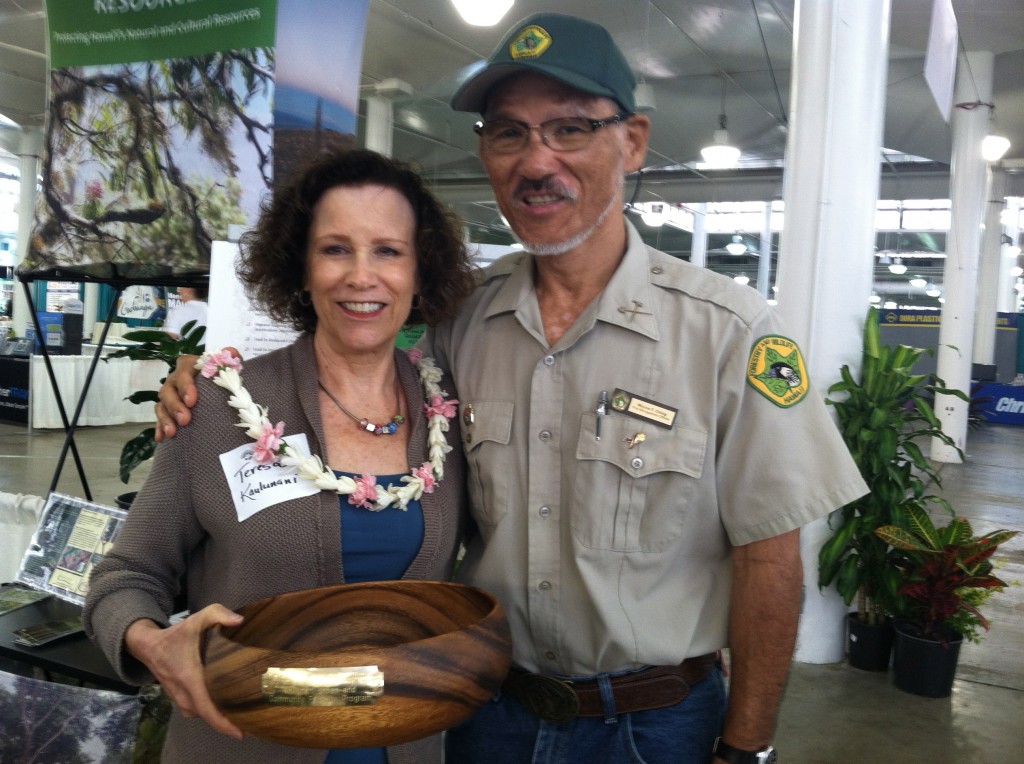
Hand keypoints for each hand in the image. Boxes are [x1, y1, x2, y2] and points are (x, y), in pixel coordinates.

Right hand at [125, 605, 244, 738]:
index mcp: (190, 680)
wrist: (148, 647)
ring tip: (243, 716)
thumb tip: (240, 621)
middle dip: (229, 722)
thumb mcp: (196, 619)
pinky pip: (198, 711)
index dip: (224, 724)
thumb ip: (217, 614)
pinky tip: (226, 706)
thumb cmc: (175, 636)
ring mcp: (180, 700)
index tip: (241, 734)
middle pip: (208, 716)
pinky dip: (211, 712)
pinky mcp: (179, 700)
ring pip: (203, 714)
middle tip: (253, 723)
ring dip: (220, 717)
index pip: (208, 710)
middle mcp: (184, 695)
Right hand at [154, 347, 238, 440]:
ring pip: (161, 404)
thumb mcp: (227, 368)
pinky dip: (159, 427)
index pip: (183, 371)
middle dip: (175, 406)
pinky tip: (161, 438)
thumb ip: (229, 360)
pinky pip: (159, 418)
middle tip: (185, 420)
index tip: (192, 401)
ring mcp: (170, 395)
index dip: (185, 385)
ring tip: (172, 432)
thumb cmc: (221, 378)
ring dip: (166, 418)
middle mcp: (176, 379)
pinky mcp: (167, 410)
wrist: (217, 390)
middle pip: (168, 390)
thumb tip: (231, 352)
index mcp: (189, 366)